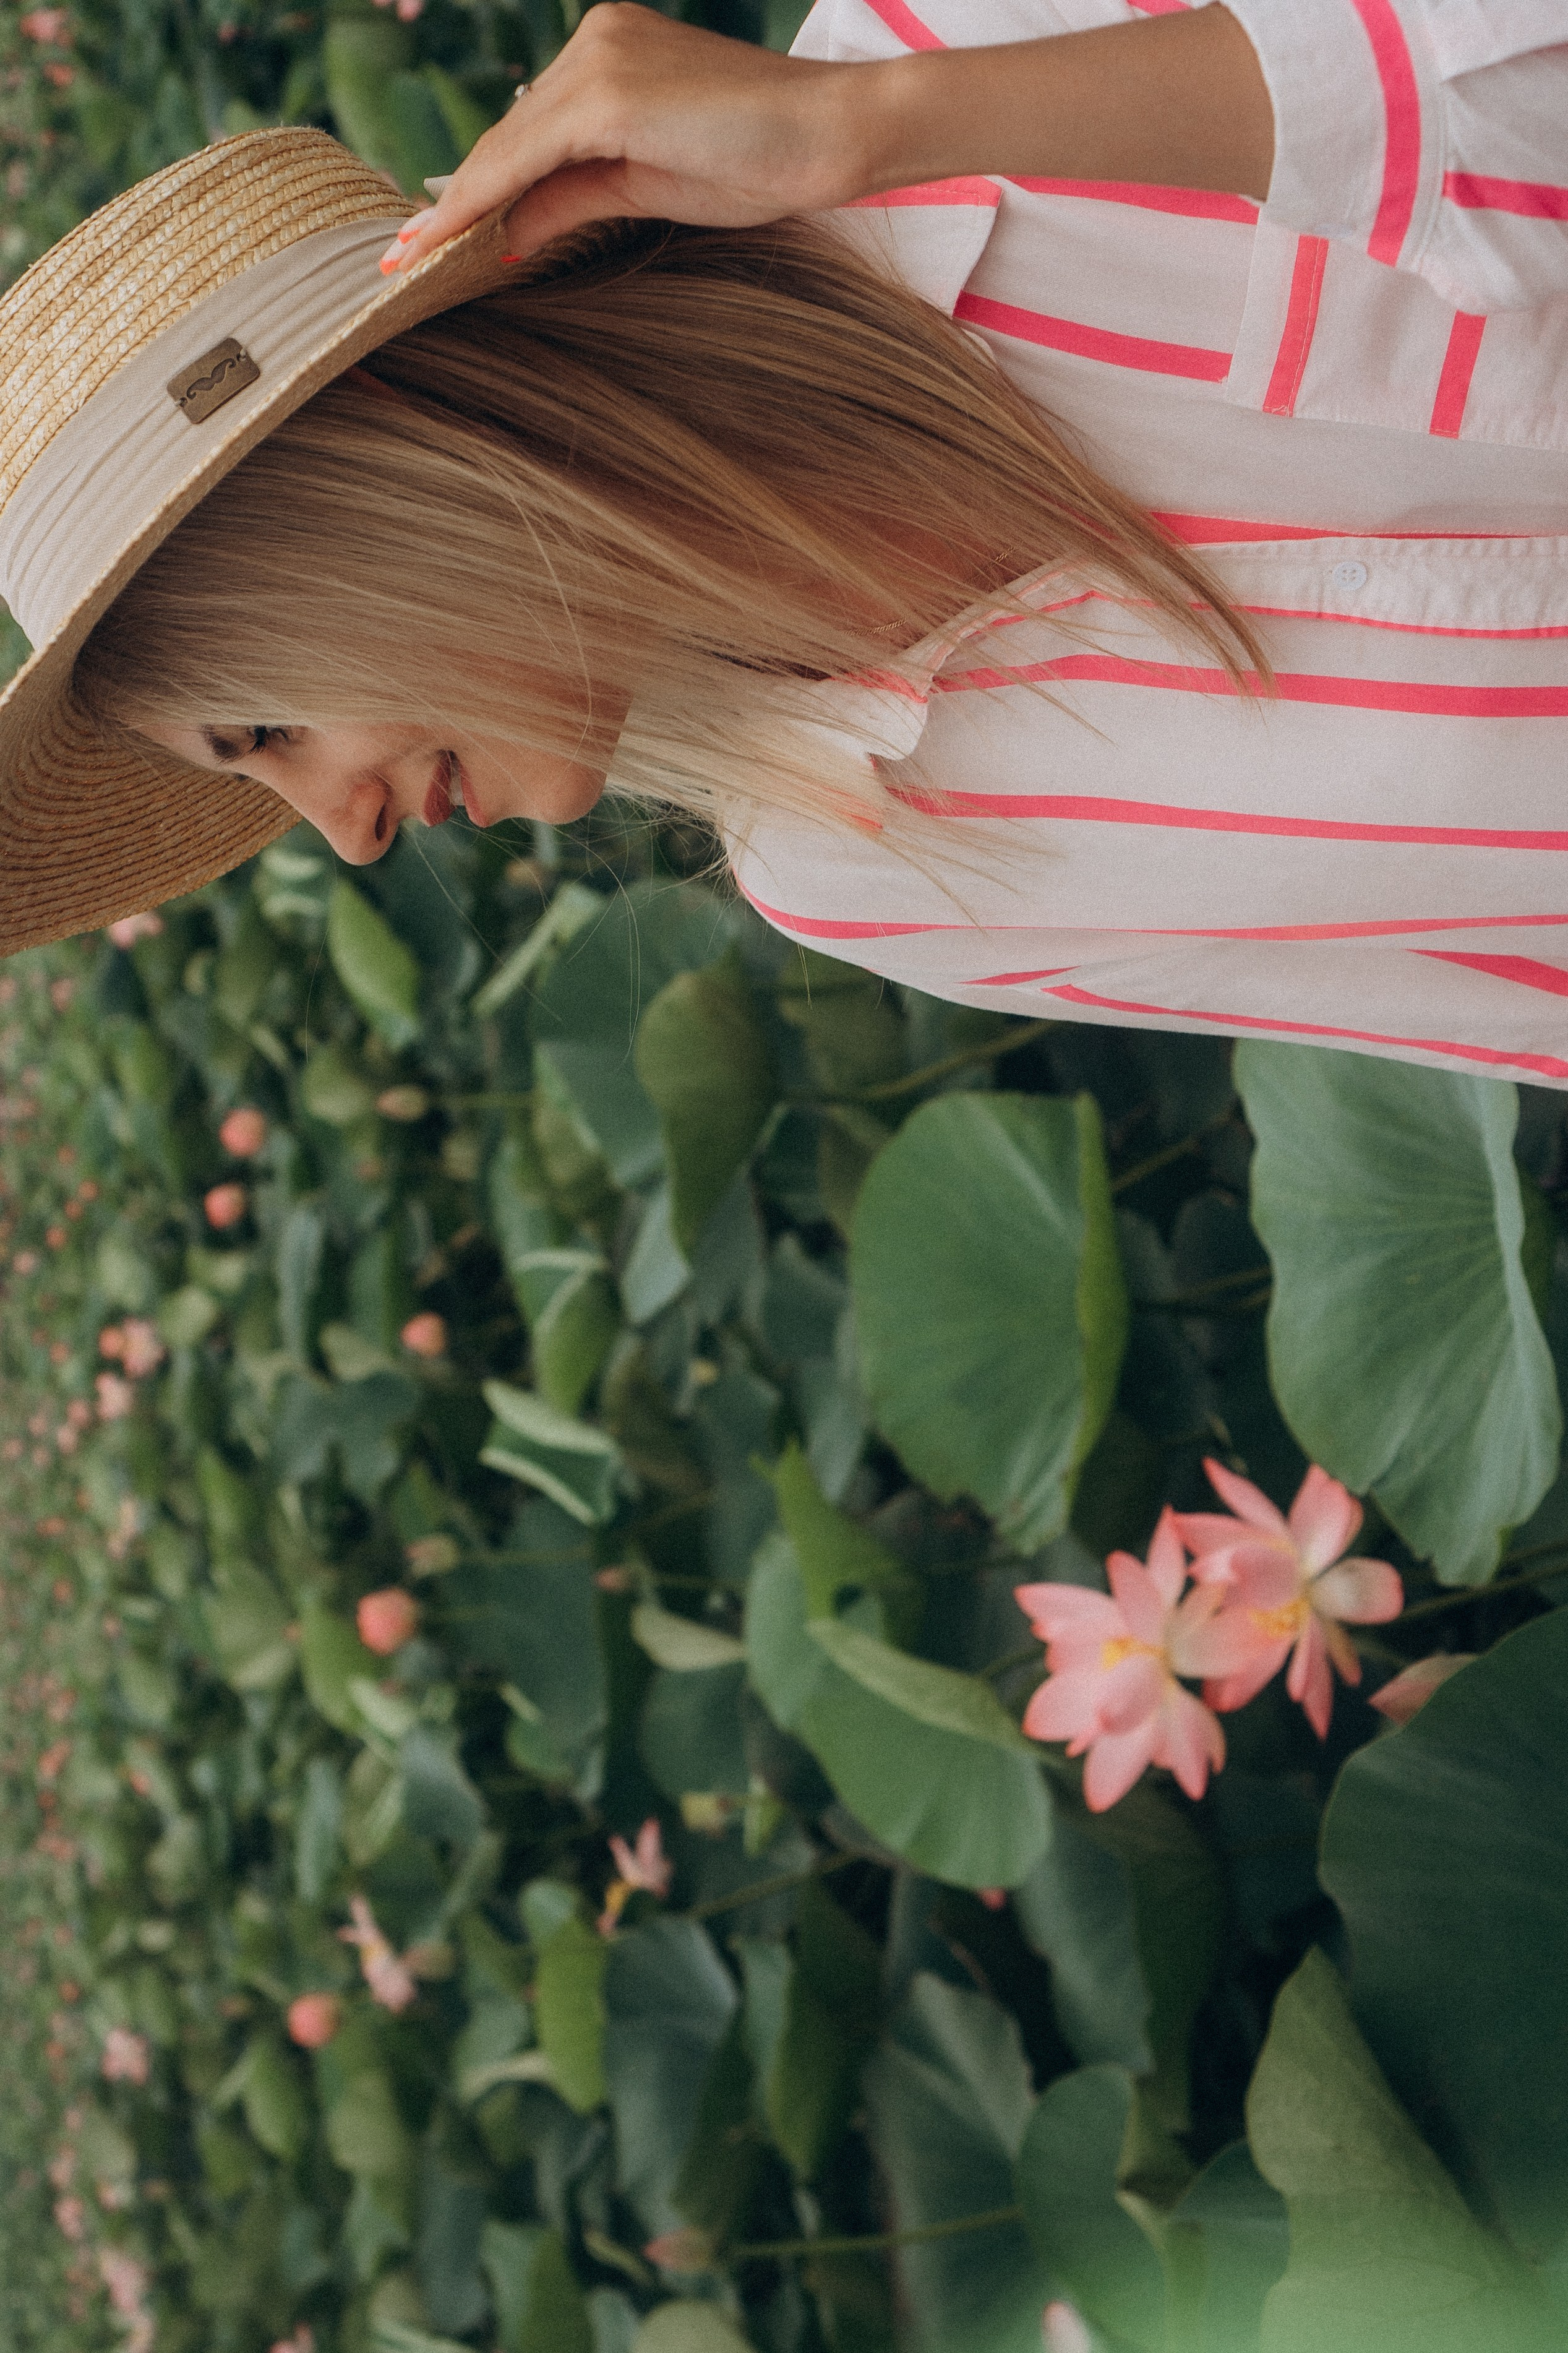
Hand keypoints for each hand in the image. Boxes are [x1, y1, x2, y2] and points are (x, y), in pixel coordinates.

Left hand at [379, 3, 1272, 278]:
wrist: (837, 137)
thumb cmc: (766, 162)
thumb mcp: (655, 186)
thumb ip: (579, 196)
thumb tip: (510, 230)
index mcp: (612, 54)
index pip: (527, 133)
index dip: (472, 190)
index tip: (422, 239)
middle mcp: (597, 39)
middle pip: (509, 138)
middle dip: (454, 203)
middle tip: (395, 261)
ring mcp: (600, 57)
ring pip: (509, 146)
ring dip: (458, 208)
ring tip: (407, 263)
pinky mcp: (609, 90)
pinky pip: (526, 154)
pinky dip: (483, 197)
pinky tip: (444, 236)